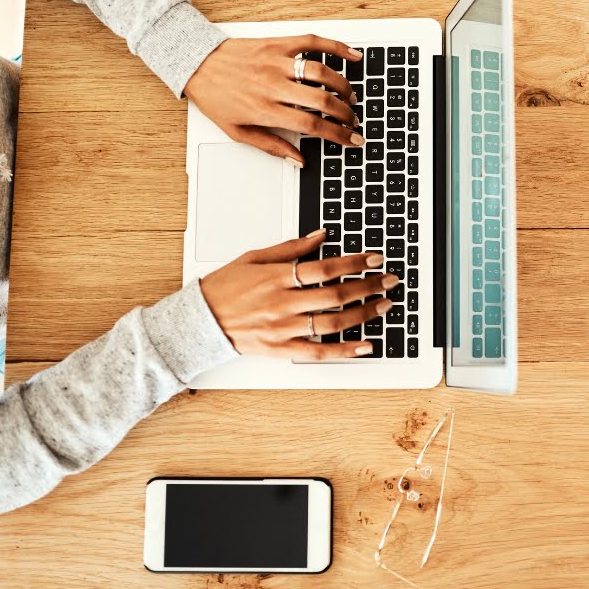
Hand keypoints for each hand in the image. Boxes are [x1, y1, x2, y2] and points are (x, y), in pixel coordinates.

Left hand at [184, 35, 365, 164]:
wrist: (196, 63)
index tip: (353, 139)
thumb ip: (271, 146)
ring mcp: (277, 62)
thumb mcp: (237, 131)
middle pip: (322, 100)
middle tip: (353, 120)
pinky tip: (351, 55)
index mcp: (265, 110)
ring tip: (350, 96)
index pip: (311, 125)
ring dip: (343, 86)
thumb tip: (299, 160)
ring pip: (322, 72)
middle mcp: (274, 85)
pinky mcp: (277, 44)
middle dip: (345, 113)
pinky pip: (312, 43)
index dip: (338, 134)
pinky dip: (336, 47)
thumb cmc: (215, 97)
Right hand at [199, 229, 398, 359]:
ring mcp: (283, 328)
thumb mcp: (254, 257)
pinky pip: (319, 352)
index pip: (325, 268)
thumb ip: (290, 248)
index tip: (375, 258)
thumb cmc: (224, 287)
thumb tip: (321, 236)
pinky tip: (366, 344)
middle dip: (368, 285)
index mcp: (277, 277)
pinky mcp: (281, 348)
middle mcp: (283, 303)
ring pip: (332, 322)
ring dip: (364, 314)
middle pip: (335, 294)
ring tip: (384, 305)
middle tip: (390, 280)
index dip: (354, 263)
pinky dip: (345, 350)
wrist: (199, 321)